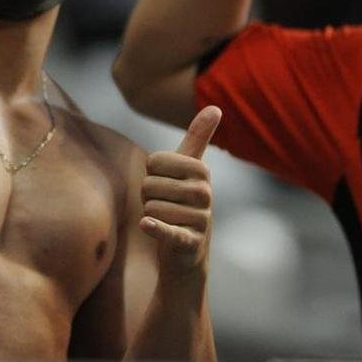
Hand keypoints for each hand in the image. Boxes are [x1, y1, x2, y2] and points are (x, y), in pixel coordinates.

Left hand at [139, 106, 221, 276]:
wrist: (187, 254)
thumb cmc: (183, 202)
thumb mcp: (190, 170)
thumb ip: (198, 138)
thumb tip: (216, 107)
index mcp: (201, 171)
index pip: (154, 161)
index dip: (151, 175)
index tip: (165, 184)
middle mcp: (205, 193)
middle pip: (149, 185)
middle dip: (147, 198)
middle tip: (163, 206)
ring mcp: (200, 219)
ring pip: (151, 208)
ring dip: (150, 216)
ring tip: (166, 222)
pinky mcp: (189, 242)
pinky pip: (167, 231)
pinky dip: (155, 228)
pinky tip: (146, 225)